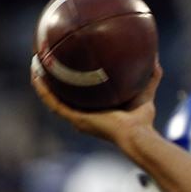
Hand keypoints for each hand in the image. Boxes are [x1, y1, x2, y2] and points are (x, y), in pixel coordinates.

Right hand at [30, 56, 162, 146]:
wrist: (137, 134)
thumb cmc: (142, 120)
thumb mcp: (145, 91)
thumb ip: (150, 75)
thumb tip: (155, 57)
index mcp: (96, 110)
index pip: (80, 95)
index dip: (72, 82)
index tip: (67, 65)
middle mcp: (84, 114)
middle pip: (62, 95)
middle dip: (53, 80)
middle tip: (45, 62)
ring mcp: (77, 117)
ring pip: (53, 98)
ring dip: (42, 82)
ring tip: (35, 64)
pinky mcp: (75, 118)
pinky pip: (54, 102)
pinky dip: (43, 90)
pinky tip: (36, 75)